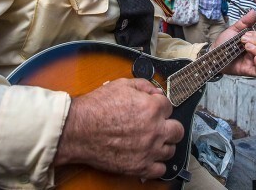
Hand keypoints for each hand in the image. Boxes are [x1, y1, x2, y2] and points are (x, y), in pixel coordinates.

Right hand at [54, 78, 182, 178]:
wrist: (78, 130)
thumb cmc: (96, 108)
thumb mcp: (120, 85)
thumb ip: (143, 85)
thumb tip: (156, 91)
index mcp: (152, 108)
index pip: (169, 106)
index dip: (160, 106)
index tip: (154, 109)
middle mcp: (155, 130)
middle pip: (177, 130)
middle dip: (169, 125)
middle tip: (159, 125)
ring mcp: (149, 150)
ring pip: (171, 150)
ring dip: (163, 144)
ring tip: (152, 141)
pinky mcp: (140, 166)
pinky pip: (160, 169)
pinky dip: (156, 164)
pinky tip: (148, 156)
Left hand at [214, 10, 255, 76]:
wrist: (214, 54)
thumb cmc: (224, 43)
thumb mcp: (234, 30)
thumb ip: (245, 21)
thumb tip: (253, 11)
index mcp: (255, 43)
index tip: (246, 34)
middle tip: (243, 40)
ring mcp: (254, 62)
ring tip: (247, 47)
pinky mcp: (250, 71)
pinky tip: (255, 58)